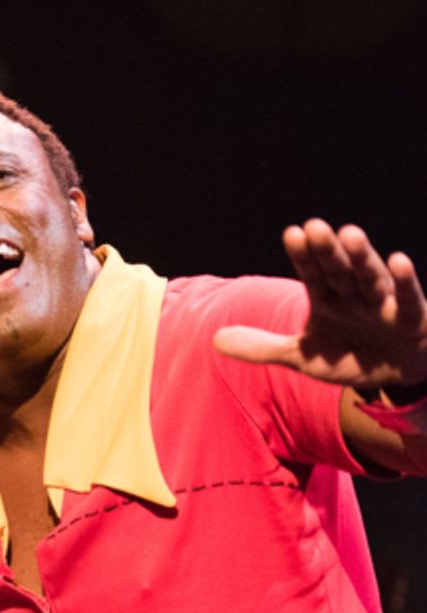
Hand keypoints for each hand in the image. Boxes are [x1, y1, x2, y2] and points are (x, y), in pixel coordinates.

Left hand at [213, 220, 426, 390]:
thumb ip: (261, 347)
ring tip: (350, 234)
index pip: (312, 273)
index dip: (304, 256)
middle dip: (327, 250)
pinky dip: (404, 281)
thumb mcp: (302, 356)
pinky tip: (399, 260)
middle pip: (338, 269)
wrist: (393, 375)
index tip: (293, 234)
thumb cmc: (348, 356)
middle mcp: (354, 293)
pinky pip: (408, 298)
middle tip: (314, 227)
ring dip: (361, 256)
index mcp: (327, 297)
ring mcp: (383, 303)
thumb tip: (214, 339)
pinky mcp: (411, 317)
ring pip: (370, 276)